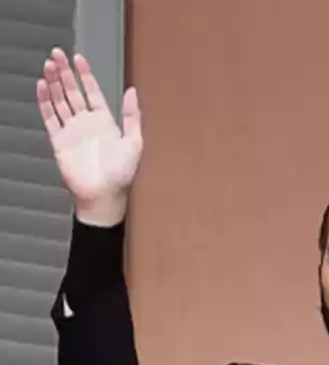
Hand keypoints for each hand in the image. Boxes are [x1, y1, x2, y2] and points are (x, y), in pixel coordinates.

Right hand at [36, 48, 142, 225]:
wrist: (104, 195)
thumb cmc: (121, 174)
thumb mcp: (134, 142)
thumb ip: (132, 116)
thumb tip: (133, 91)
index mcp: (105, 122)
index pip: (92, 92)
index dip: (85, 75)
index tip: (79, 59)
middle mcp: (87, 124)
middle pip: (72, 92)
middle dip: (65, 73)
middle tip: (57, 54)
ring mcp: (72, 131)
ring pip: (59, 101)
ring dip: (54, 83)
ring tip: (49, 65)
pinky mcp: (59, 141)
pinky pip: (49, 117)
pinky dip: (45, 101)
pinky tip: (42, 86)